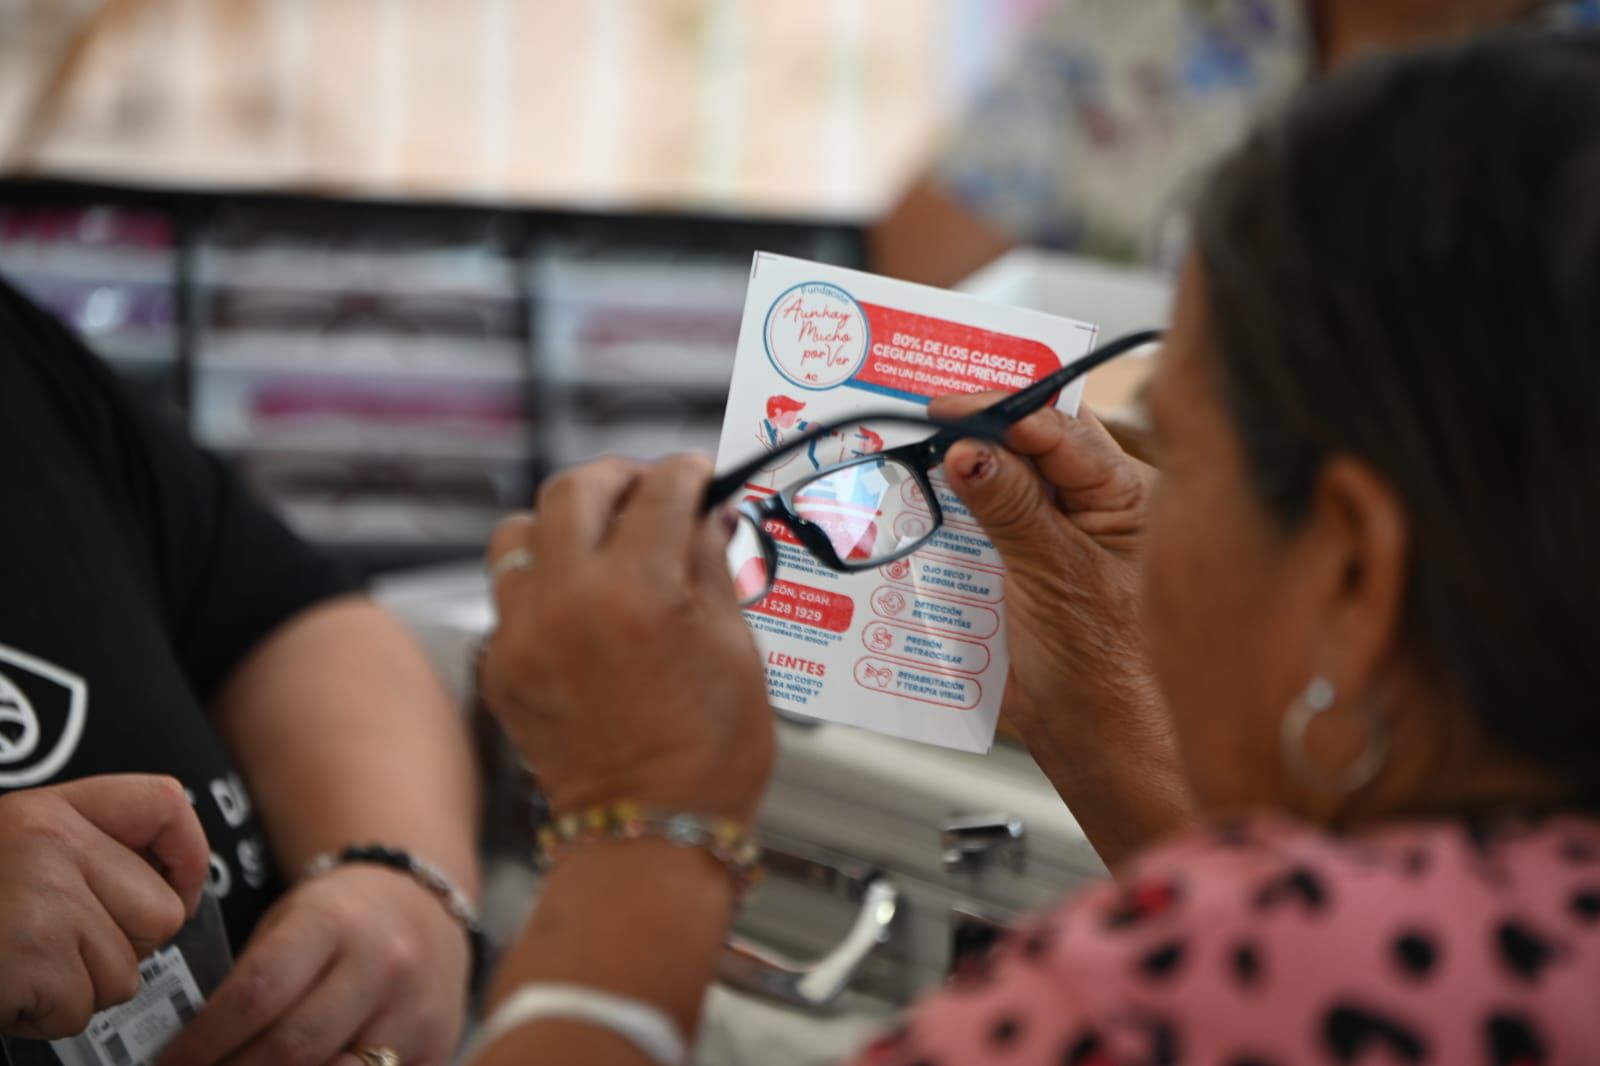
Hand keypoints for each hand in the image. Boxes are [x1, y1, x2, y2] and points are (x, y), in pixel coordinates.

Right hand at [0, 775, 208, 1038]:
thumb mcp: (10, 859)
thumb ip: (80, 858)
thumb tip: (173, 894)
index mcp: (46, 810)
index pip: (164, 804)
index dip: (188, 854)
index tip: (181, 891)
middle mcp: (52, 841)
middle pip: (160, 913)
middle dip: (116, 948)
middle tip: (47, 950)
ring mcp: (44, 897)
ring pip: (126, 971)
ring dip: (76, 990)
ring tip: (15, 969)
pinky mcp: (35, 954)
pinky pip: (82, 1009)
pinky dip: (44, 1018)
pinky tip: (3, 992)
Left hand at [158, 864, 468, 1065]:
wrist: (423, 909)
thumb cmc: (339, 919)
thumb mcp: (292, 923)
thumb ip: (251, 980)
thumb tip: (184, 1051)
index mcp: (334, 923)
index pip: (256, 993)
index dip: (202, 1042)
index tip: (165, 1065)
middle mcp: (383, 964)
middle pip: (291, 1048)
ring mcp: (415, 1010)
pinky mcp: (437, 1047)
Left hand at [480, 455, 774, 824]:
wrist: (650, 834)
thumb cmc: (710, 754)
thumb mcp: (736, 647)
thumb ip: (711, 564)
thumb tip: (706, 513)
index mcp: (639, 591)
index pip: (660, 490)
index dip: (687, 473)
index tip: (698, 476)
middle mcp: (568, 601)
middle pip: (574, 490)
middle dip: (618, 479)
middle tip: (646, 492)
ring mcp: (522, 634)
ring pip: (519, 533)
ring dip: (563, 526)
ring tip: (600, 546)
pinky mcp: (498, 667)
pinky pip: (508, 595)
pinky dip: (542, 585)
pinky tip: (580, 607)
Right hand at [929, 395, 1191, 859]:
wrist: (1104, 748)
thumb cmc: (1113, 673)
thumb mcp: (1056, 578)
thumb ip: (1012, 508)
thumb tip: (970, 449)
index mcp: (1128, 493)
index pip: (1060, 428)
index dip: (1000, 411)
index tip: (945, 407)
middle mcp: (1094, 504)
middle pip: (1025, 444)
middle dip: (973, 430)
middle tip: (915, 419)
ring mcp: (1056, 535)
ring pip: (998, 481)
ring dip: (953, 473)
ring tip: (904, 456)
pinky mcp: (1022, 566)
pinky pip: (980, 525)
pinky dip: (946, 517)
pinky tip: (913, 509)